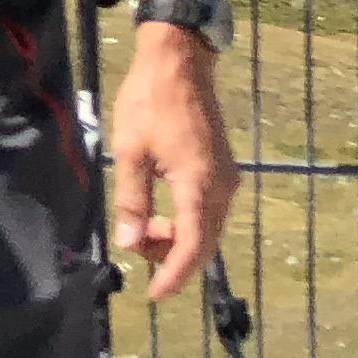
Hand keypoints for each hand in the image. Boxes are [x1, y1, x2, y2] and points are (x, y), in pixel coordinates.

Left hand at [109, 31, 233, 299]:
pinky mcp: (222, 170)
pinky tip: (161, 216)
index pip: (192, 246)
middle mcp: (222, 188)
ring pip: (207, 228)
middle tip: (138, 255)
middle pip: (204, 242)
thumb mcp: (130, 151)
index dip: (174, 274)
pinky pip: (209, 211)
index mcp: (200, 185)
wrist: (179, 63)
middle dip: (174, 258)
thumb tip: (130, 243)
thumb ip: (132, 200)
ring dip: (179, 239)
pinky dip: (187, 222)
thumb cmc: (149, 102)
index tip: (154, 294)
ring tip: (143, 232)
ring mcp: (226, 179)